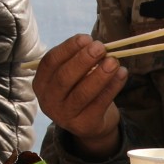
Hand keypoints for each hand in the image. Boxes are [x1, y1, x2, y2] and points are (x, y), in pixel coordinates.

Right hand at [34, 35, 126, 153]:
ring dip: (100, 75)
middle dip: (83, 60)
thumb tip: (96, 45)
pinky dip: (113, 87)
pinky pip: (100, 104)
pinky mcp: (84, 125)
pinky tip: (122, 74)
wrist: (88, 123)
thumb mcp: (72, 75)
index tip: (86, 38)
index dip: (68, 48)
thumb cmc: (78, 89)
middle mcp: (48, 101)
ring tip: (113, 61)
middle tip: (100, 47)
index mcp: (41, 83)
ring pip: (82, 93)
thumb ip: (79, 60)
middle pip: (64, 77)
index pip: (50, 62)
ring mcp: (64, 116)